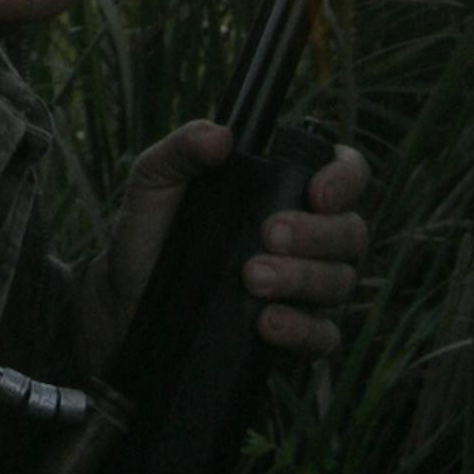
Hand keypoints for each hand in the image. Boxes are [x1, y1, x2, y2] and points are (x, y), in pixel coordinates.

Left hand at [82, 121, 367, 366]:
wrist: (123, 295)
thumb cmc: (150, 229)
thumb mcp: (155, 180)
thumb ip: (183, 148)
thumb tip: (220, 136)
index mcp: (289, 192)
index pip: (346, 174)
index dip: (346, 178)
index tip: (316, 191)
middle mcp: (310, 240)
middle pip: (350, 232)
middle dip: (317, 234)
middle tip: (270, 235)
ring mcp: (306, 289)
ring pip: (339, 282)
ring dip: (302, 278)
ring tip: (252, 277)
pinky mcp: (294, 335)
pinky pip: (323, 336)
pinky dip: (301, 329)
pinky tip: (267, 323)